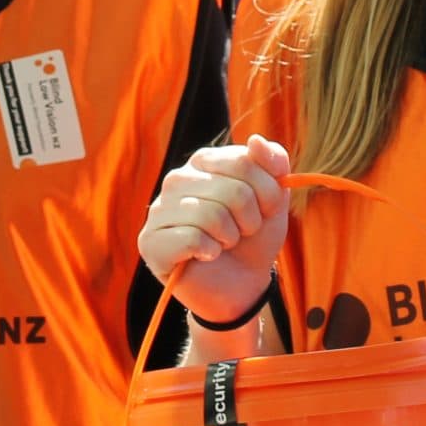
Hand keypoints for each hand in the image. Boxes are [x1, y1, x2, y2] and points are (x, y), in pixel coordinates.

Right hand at [138, 135, 293, 326]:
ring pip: (212, 215)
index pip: (244, 161)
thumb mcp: (274, 197)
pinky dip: (210, 252)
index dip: (268, 192)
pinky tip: (207, 256)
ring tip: (225, 243)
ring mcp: (160, 210)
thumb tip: (255, 139)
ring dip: (230, 238)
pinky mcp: (151, 241)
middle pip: (233, 191)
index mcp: (204, 161)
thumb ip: (273, 163)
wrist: (241, 285)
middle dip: (251, 219)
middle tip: (243, 232)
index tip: (266, 209)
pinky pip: (191, 239)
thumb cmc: (253, 238)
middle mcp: (177, 179)